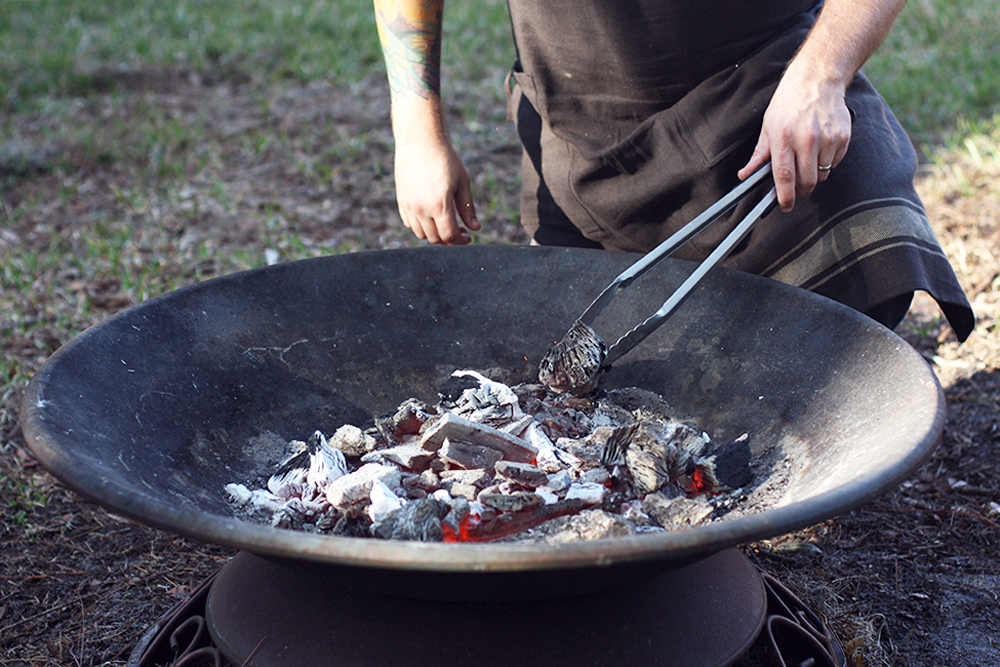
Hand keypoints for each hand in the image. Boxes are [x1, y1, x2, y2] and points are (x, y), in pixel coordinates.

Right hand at [393, 129, 480, 244]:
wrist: (419, 140)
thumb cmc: (445, 158)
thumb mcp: (462, 182)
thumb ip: (467, 208)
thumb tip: (475, 228)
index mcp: (439, 205)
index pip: (449, 236)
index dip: (460, 241)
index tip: (468, 237)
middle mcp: (421, 208)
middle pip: (435, 238)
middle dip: (449, 239)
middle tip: (460, 230)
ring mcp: (409, 206)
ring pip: (421, 234)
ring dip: (435, 234)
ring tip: (445, 223)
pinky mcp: (401, 201)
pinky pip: (410, 224)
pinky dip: (421, 226)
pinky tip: (431, 216)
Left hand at [738, 66, 852, 211]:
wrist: (817, 80)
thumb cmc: (788, 103)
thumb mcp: (768, 127)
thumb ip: (758, 155)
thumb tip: (745, 175)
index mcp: (784, 138)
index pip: (784, 176)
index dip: (785, 196)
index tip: (784, 206)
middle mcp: (806, 139)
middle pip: (807, 181)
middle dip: (801, 191)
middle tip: (796, 188)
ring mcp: (827, 138)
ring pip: (822, 175)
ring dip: (814, 175)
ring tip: (807, 159)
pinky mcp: (843, 136)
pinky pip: (835, 163)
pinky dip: (827, 163)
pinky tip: (819, 149)